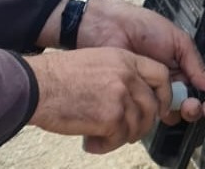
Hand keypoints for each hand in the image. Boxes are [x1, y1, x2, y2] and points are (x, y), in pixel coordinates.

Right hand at [26, 47, 171, 152]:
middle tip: (126, 131)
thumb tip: (135, 97)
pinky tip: (91, 142)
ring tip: (102, 137)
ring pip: (136, 126)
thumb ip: (120, 74)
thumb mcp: (98, 61)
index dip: (164, 95)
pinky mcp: (111, 117)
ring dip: (121, 137)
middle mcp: (127, 75)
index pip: (161, 75)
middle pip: (151, 106)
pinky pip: (119, 139)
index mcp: (124, 58)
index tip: (159, 108)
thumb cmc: (60, 75)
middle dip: (142, 124)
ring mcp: (120, 96)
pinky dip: (105, 146)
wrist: (41, 84)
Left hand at [76, 0, 204, 112]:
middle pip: (188, 105)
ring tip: (179, 105)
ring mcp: (150, 93)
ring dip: (179, 113)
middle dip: (195, 109)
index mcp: (179, 67)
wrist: (110, 29)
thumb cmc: (141, 27)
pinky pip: (148, 115)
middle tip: (193, 105)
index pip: (199, 89)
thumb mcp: (176, 39)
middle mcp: (167, 83)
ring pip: (171, 113)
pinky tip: (159, 108)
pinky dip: (156, 115)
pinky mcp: (134, 100)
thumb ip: (195, 62)